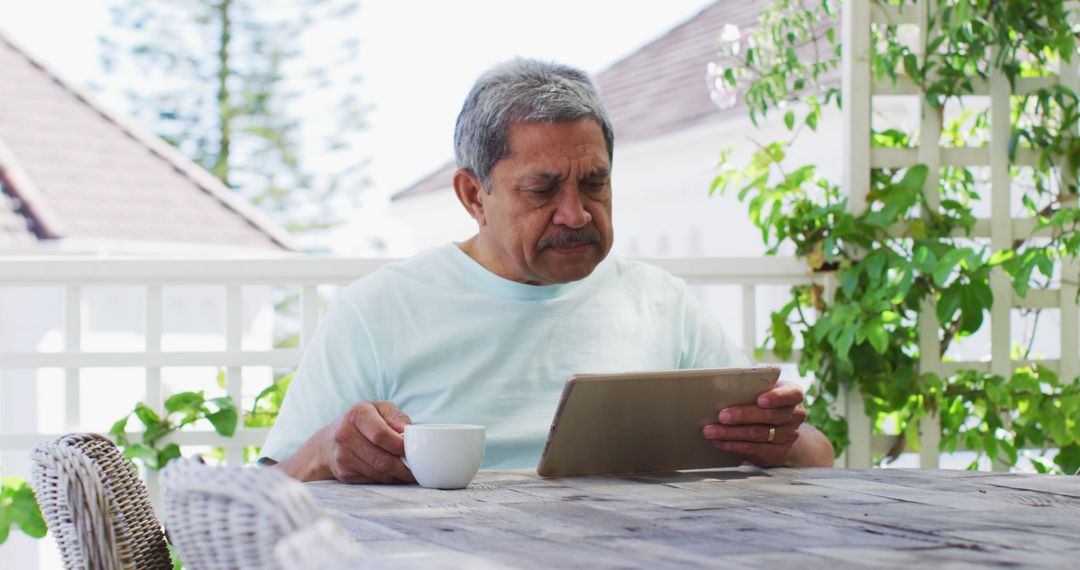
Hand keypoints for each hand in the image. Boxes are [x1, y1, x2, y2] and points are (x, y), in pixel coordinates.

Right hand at [279, 400, 415, 483]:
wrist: (329, 441)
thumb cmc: (363, 421)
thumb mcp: (379, 409)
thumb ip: (396, 416)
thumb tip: (407, 432)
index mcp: (357, 414)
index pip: (381, 435)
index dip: (400, 446)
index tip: (414, 450)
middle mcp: (345, 435)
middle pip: (381, 459)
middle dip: (403, 468)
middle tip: (418, 471)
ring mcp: (342, 456)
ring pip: (377, 473)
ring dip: (397, 477)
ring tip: (409, 475)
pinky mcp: (343, 474)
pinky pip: (371, 481)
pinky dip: (386, 481)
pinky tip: (393, 476)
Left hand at [702, 381, 807, 466]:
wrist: (782, 428)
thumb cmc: (766, 401)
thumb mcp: (766, 389)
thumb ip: (753, 387)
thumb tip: (722, 388)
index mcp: (793, 395)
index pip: (791, 394)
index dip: (776, 397)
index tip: (760, 400)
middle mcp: (795, 416)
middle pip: (769, 416)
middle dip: (743, 416)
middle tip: (721, 416)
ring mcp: (788, 436)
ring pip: (757, 434)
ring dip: (731, 433)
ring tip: (711, 430)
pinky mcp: (777, 452)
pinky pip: (753, 449)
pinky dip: (733, 445)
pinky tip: (719, 442)